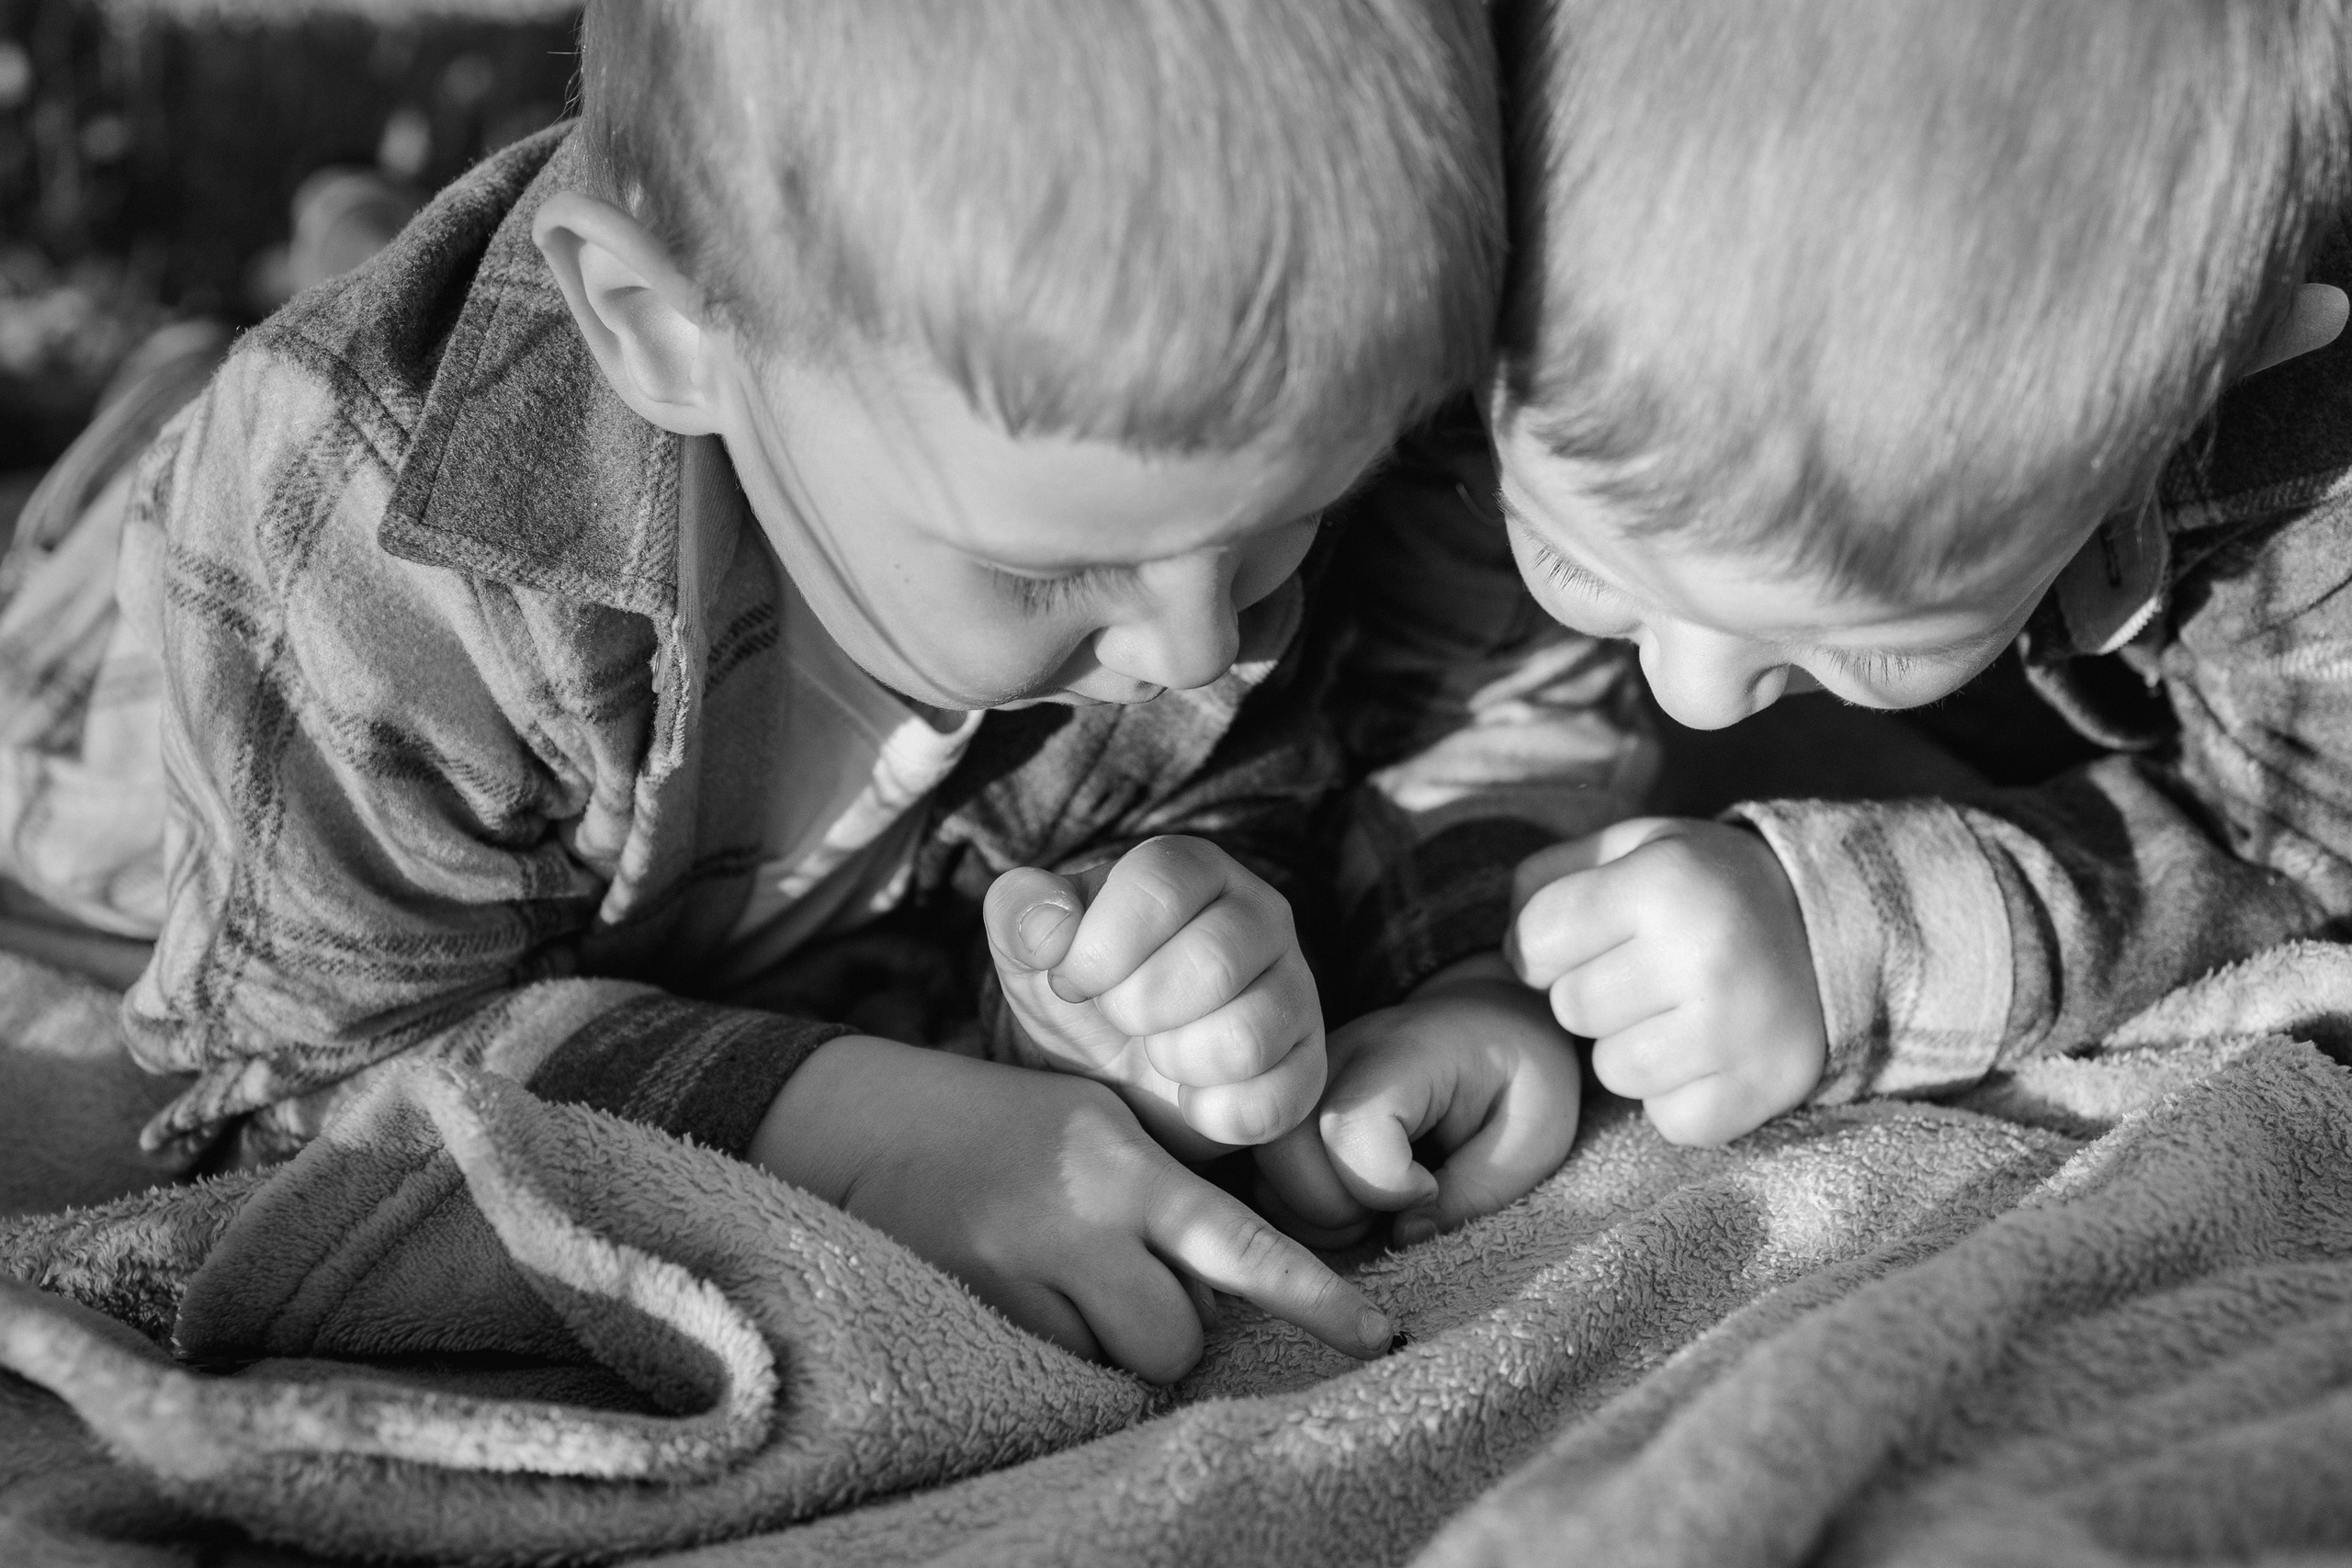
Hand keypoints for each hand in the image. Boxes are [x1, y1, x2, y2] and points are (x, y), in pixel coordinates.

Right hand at [748, 1036, 1390, 1382]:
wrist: (865, 1123)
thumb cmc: (1002, 1130)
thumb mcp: (1097, 1129)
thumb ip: (1162, 1200)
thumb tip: (1220, 1295)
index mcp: (1130, 1165)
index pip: (1242, 1242)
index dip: (1316, 1297)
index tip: (1378, 1333)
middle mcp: (1086, 1217)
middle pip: (1179, 1339)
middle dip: (1165, 1336)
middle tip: (1117, 1288)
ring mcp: (1026, 1269)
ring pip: (1116, 1365)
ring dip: (1102, 1346)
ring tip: (1057, 1284)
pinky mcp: (975, 1307)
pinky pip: (1050, 1373)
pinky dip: (1047, 1353)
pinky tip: (1016, 1297)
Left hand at [983, 836, 1325, 1155]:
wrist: (1117, 1073)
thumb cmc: (1081, 994)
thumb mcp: (1031, 950)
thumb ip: (1020, 913)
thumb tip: (1048, 929)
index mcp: (1194, 869)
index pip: (1163, 882)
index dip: (1103, 944)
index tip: (1073, 981)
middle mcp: (1260, 916)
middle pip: (1213, 960)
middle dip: (1138, 1008)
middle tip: (1119, 1018)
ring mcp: (1294, 990)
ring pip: (1248, 1035)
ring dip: (1176, 1061)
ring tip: (1156, 1053)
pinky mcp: (1307, 1065)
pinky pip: (1273, 1101)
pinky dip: (1212, 1114)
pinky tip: (1188, 1097)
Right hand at [1254, 954, 1581, 1248]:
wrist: (1492, 1022)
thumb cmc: (1520, 1077)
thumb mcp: (1537, 1132)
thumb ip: (1479, 1189)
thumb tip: (1405, 1236)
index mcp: (1402, 1053)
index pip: (1348, 1129)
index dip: (1387, 1186)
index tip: (1432, 1187)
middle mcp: (1333, 1059)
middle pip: (1283, 1151)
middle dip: (1336, 1211)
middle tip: (1395, 1210)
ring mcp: (1302, 1082)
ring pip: (1263, 1170)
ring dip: (1314, 1216)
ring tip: (1375, 1208)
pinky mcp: (1290, 1107)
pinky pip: (1265, 1173)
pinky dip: (1301, 1208)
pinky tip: (1352, 1203)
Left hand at [1507, 818, 1825, 1145]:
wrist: (1836, 930)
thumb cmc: (1708, 888)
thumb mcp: (1636, 846)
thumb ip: (1551, 877)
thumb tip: (1509, 950)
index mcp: (1664, 882)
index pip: (1536, 940)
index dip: (1550, 942)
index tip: (1592, 934)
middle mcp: (1703, 955)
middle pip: (1571, 1009)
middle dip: (1595, 993)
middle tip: (1650, 972)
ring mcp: (1736, 1031)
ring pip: (1612, 1072)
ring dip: (1632, 1048)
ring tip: (1680, 1011)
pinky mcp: (1761, 1090)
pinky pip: (1669, 1119)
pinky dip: (1680, 1095)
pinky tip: (1711, 1053)